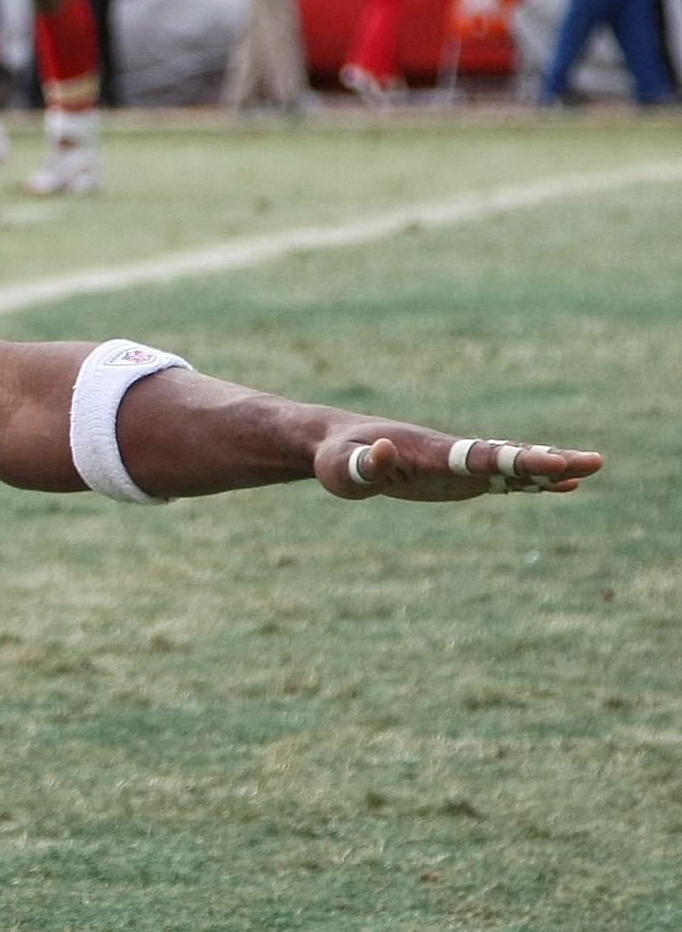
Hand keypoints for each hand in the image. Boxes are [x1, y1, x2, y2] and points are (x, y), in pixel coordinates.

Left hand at [316, 429, 601, 501]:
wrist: (337, 445)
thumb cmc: (336, 459)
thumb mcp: (340, 469)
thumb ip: (363, 465)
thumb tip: (384, 452)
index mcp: (428, 452)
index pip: (479, 456)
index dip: (514, 460)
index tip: (552, 461)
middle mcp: (451, 455)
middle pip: (506, 456)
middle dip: (548, 459)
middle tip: (595, 461)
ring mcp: (457, 466)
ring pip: (510, 465)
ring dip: (548, 468)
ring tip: (592, 468)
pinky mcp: (457, 477)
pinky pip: (501, 479)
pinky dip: (531, 481)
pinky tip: (563, 486)